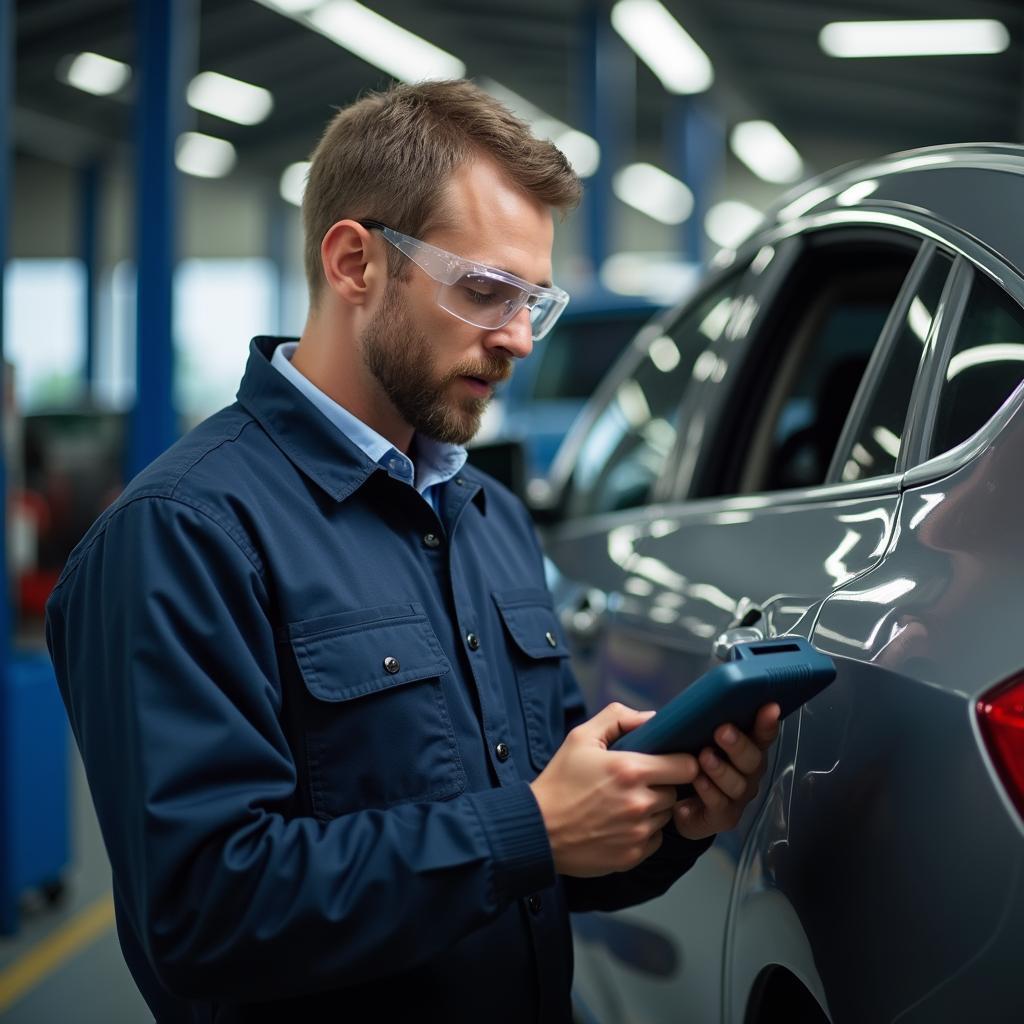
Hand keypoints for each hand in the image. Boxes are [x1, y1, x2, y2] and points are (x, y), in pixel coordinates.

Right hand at [529, 703, 699, 877]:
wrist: (537, 828)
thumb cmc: (559, 780)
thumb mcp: (581, 737)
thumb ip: (618, 718)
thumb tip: (653, 718)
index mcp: (631, 769)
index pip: (686, 766)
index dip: (680, 762)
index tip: (667, 762)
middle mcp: (639, 802)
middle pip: (676, 791)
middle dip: (661, 785)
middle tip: (635, 783)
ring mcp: (637, 832)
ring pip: (665, 815)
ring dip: (652, 808)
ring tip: (623, 803)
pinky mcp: (632, 856)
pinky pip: (655, 839)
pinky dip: (643, 831)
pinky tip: (619, 824)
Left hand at [673, 703, 780, 839]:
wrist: (676, 803)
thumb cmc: (690, 760)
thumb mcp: (693, 739)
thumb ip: (699, 723)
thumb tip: (690, 701)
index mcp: (746, 749)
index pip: (762, 735)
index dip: (766, 722)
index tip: (769, 707)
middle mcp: (749, 773)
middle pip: (752, 759)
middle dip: (738, 744)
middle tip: (722, 731)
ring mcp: (739, 797)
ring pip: (737, 783)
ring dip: (721, 769)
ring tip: (705, 756)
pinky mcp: (724, 816)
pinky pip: (720, 803)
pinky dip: (708, 791)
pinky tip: (698, 780)